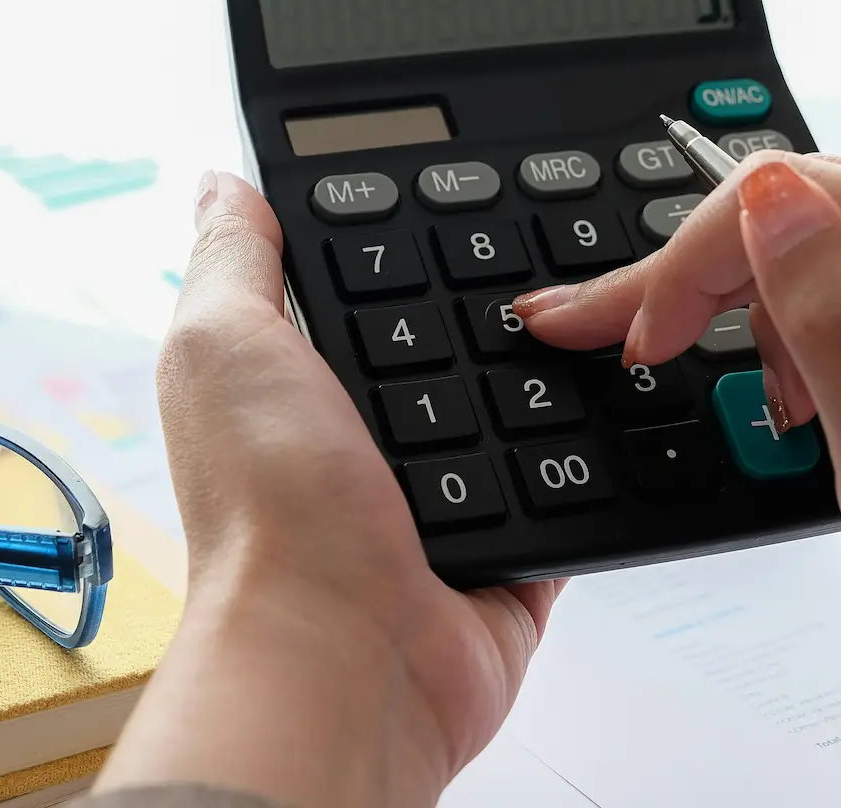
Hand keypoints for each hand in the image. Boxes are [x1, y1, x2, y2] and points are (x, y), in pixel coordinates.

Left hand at [100, 171, 560, 806]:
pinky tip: (619, 400)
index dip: (401, 235)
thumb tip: (222, 183)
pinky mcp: (510, 549)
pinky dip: (595, 452)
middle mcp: (363, 438)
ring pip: (519, 403)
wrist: (346, 659)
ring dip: (554, 372)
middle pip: (451, 335)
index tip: (460, 180)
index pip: (361, 282)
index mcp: (292, 382)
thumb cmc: (268, 514)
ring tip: (601, 303)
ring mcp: (440, 496)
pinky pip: (573, 482)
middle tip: (551, 242)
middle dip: (494, 299)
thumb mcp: (221, 342)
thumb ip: (233, 258)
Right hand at [514, 152, 840, 690]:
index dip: (692, 265)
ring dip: (761, 307)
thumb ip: (833, 326)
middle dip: (706, 280)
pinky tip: (809, 385)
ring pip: (817, 226)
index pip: (796, 198)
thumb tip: (766, 197)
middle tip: (629, 346)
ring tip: (784, 409)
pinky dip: (802, 318)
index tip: (633, 341)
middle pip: (802, 201)